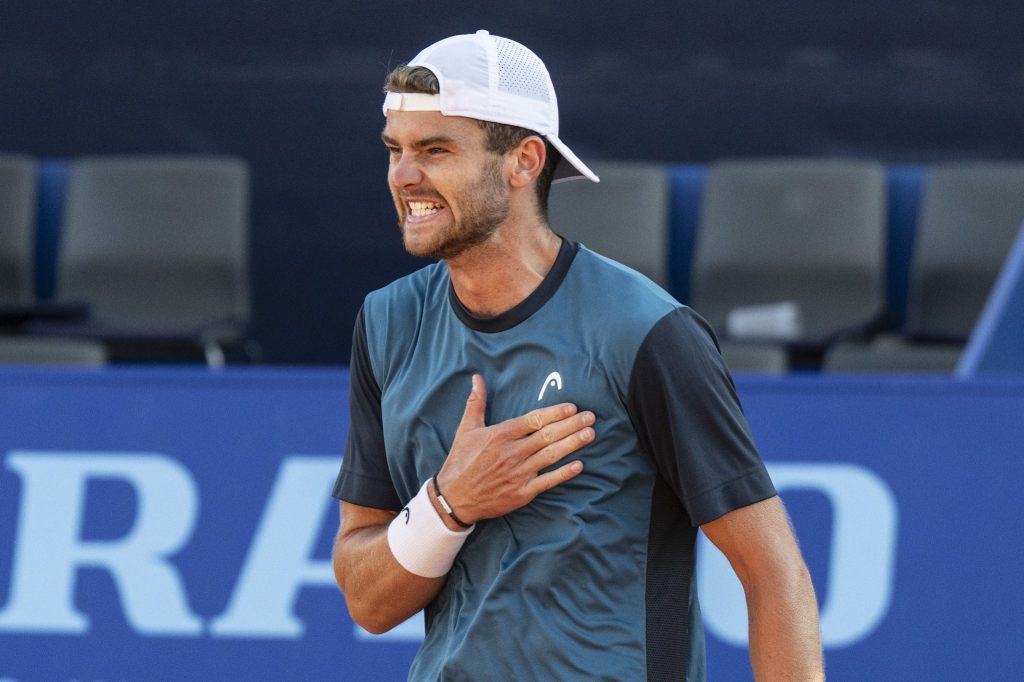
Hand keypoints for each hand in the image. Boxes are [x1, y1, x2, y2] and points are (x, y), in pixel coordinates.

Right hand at [434, 374, 594, 525]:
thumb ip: (476, 403)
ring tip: (590, 434)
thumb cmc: (460, 461)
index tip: (572, 407)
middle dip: (571, 425)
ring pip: (551, 456)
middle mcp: (511, 453)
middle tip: (591, 417)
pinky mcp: (521, 493)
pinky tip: (579, 465)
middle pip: (547, 436)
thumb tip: (477, 377)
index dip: (554, 413)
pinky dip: (563, 473)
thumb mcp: (465, 429)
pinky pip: (547, 481)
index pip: (533, 420)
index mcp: (500, 435)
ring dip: (572, 444)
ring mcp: (518, 474)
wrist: (454, 499)